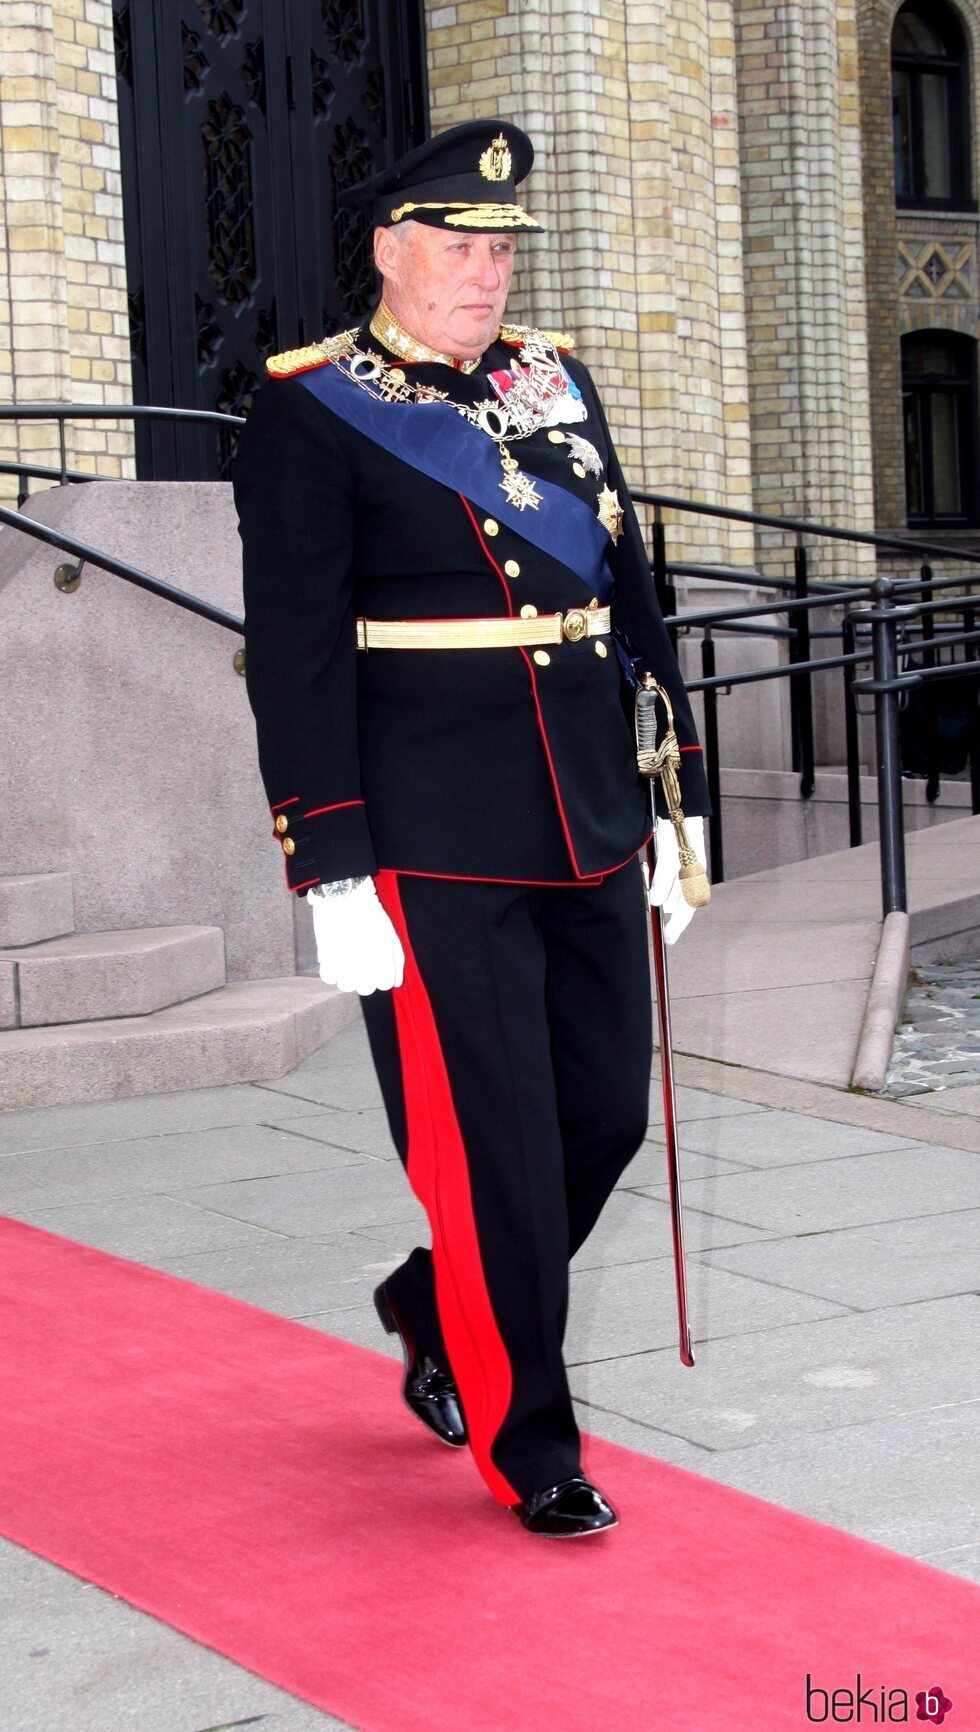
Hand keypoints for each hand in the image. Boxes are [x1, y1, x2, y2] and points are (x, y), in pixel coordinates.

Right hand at [307, 877, 404, 993]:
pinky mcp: (325, 960)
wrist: (345, 897)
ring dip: (347, 976)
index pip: (385, 985)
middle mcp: (364, 969)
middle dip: (365, 977)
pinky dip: (332, 971)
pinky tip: (335, 958)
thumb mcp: (392, 936)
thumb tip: (395, 982)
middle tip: (362, 960)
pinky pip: (329, 978)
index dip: (382, 975)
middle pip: (365, 989)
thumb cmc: (371, 914)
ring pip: (346, 986)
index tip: (378, 963)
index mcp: (383, 963)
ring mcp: (343, 967)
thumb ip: (397, 961)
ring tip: (348, 959)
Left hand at [648, 816, 707, 945]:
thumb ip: (662, 880)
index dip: (678, 926)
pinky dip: (650, 878)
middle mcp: (688, 879)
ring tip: (645, 869)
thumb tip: (655, 903)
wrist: (677, 807)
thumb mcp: (669, 856)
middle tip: (644, 889)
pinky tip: (645, 866)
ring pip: (662, 892)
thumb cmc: (677, 831)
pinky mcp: (669, 866)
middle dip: (656, 901)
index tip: (668, 940)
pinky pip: (658, 881)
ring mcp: (679, 873)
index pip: (687, 910)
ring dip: (650, 886)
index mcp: (694, 879)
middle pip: (672, 903)